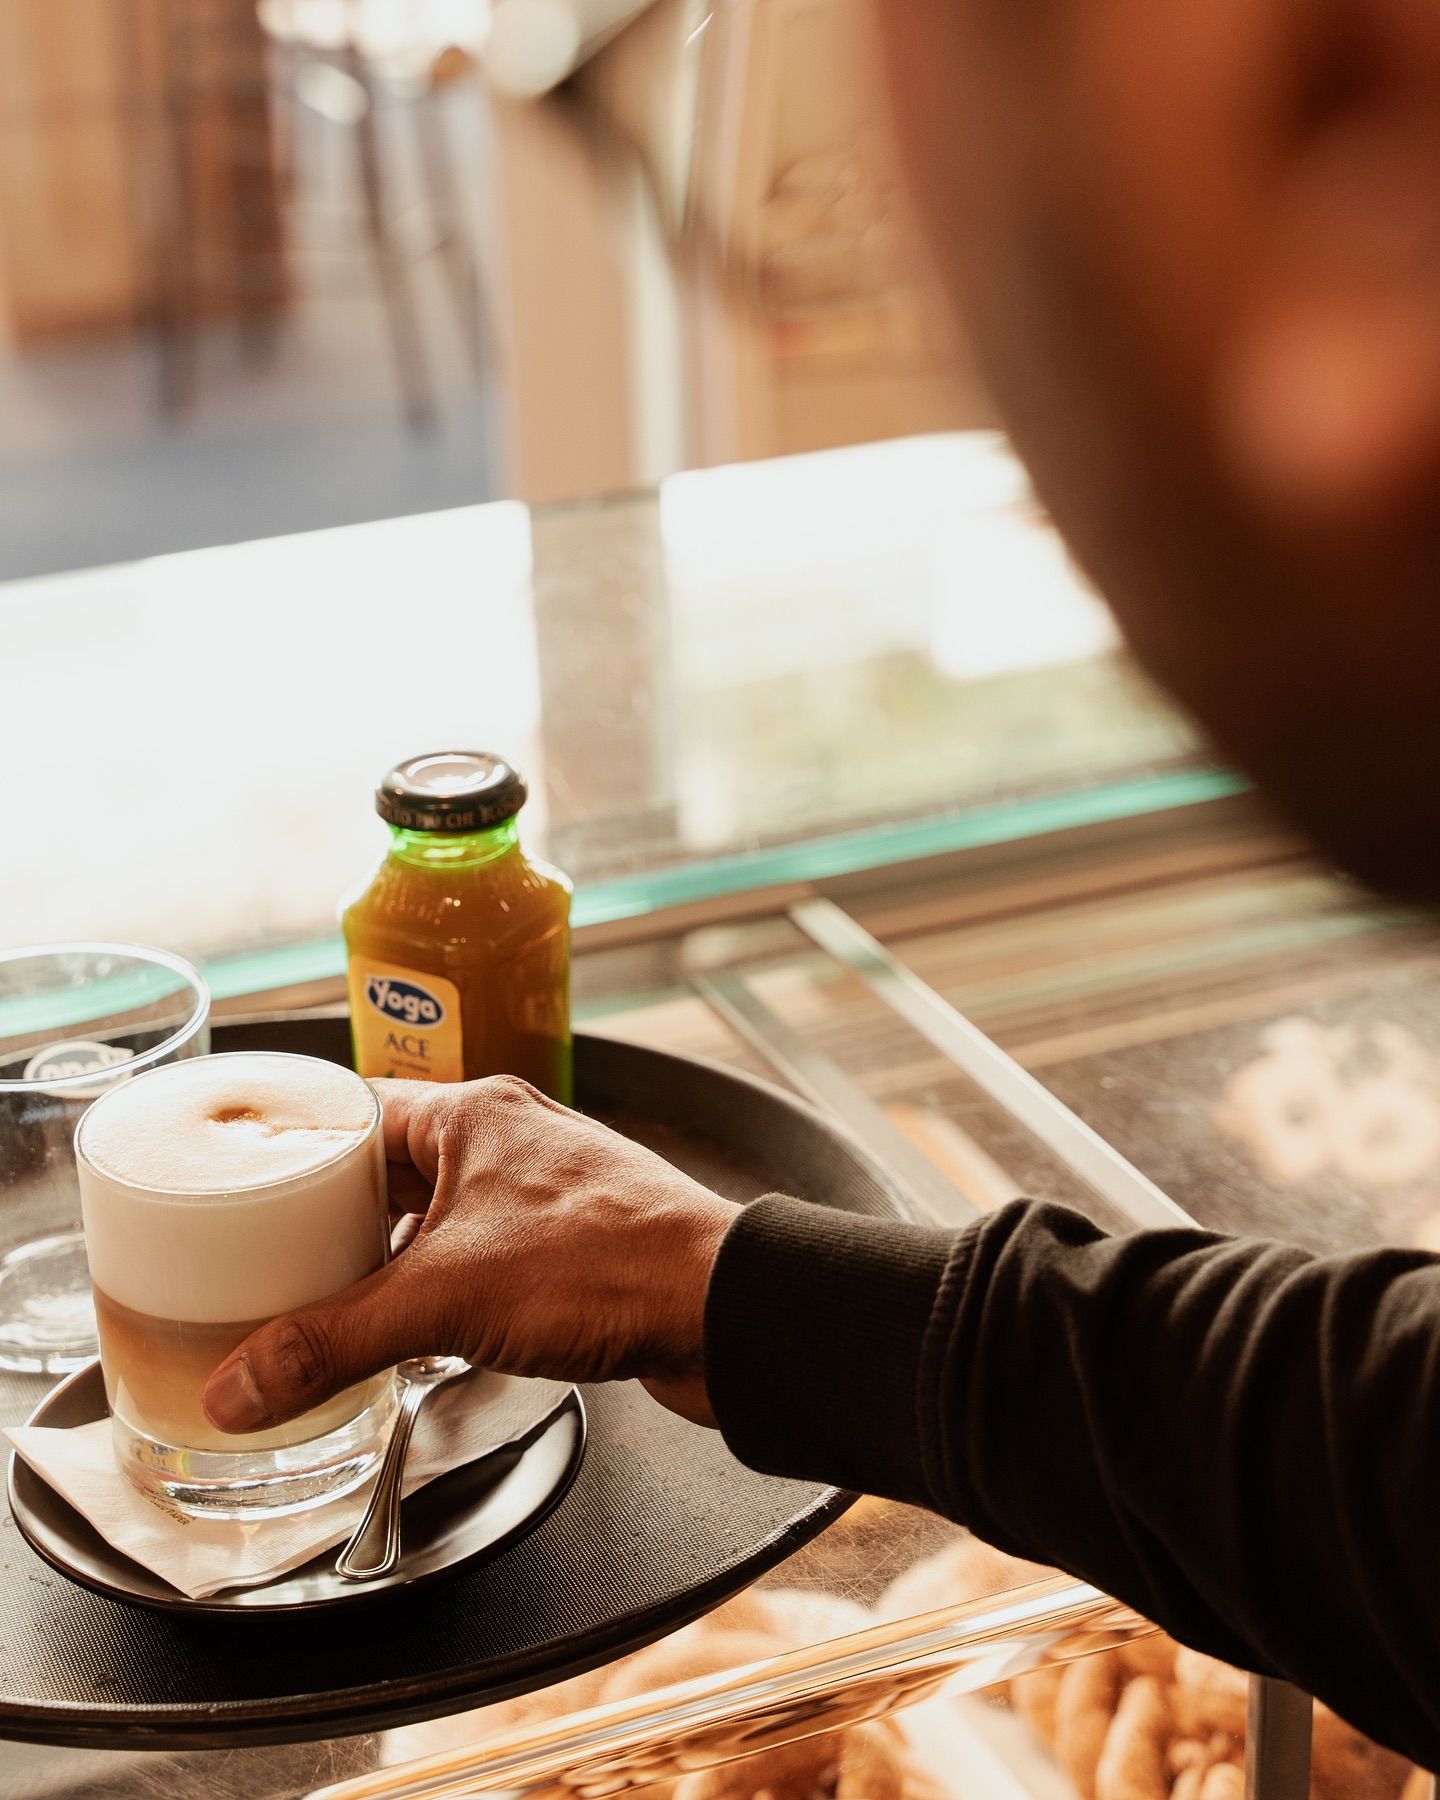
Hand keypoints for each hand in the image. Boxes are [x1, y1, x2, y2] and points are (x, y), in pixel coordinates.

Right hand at [201, 1075, 737, 1434]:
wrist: (724, 1308)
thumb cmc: (605, 1265)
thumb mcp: (442, 1301)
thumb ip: (331, 1343)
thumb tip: (237, 1388)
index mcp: (474, 1114)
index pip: (357, 1114)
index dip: (298, 1155)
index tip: (242, 1198)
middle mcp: (510, 1138)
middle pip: (394, 1168)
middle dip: (336, 1219)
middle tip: (271, 1265)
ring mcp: (546, 1190)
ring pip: (440, 1214)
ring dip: (391, 1257)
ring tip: (330, 1301)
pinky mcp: (574, 1243)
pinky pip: (483, 1253)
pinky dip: (443, 1285)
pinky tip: (417, 1330)